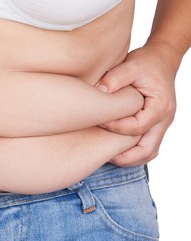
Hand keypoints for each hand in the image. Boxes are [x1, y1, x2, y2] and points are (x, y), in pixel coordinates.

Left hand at [96, 45, 176, 165]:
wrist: (161, 59)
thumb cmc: (146, 63)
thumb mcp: (130, 65)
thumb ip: (115, 78)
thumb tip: (99, 92)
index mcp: (160, 106)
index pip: (136, 127)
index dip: (116, 128)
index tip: (99, 122)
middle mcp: (164, 119)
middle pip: (147, 150)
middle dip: (124, 156)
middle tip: (102, 154)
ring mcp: (162, 124)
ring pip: (149, 153)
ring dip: (129, 158)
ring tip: (108, 155)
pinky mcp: (156, 126)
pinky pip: (147, 147)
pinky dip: (133, 153)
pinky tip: (116, 150)